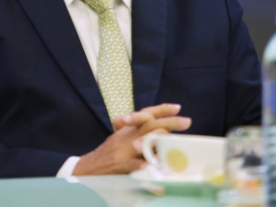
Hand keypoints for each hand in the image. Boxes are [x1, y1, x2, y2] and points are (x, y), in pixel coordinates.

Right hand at [72, 104, 191, 175]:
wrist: (88, 167)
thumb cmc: (108, 153)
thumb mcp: (120, 137)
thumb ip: (135, 130)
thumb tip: (156, 126)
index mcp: (128, 128)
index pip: (146, 114)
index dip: (161, 109)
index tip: (178, 107)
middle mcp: (127, 135)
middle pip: (150, 124)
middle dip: (169, 122)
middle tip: (187, 121)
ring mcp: (124, 149)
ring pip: (143, 140)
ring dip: (158, 140)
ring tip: (172, 140)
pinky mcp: (121, 164)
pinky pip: (134, 163)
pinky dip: (143, 163)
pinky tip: (153, 164)